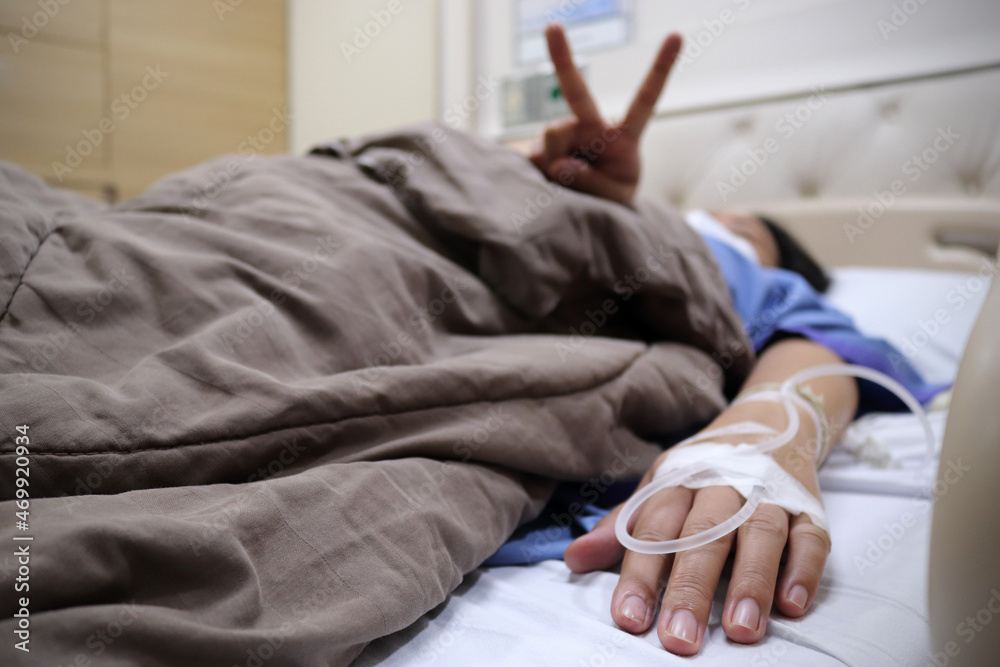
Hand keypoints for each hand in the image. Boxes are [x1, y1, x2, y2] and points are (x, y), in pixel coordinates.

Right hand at [528, 25, 681, 205]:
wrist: (581, 208)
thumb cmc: (609, 199)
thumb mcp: (616, 200)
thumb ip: (597, 186)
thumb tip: (562, 164)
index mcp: (622, 136)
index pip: (645, 100)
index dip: (661, 69)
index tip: (678, 35)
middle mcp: (590, 127)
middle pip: (576, 92)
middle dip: (563, 57)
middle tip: (553, 26)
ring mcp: (562, 136)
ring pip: (553, 136)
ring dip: (556, 163)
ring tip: (565, 185)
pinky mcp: (537, 149)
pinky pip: (534, 155)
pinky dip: (538, 172)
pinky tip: (546, 181)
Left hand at [564, 442, 830, 655]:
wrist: (769, 424)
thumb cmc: (703, 471)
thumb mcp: (659, 488)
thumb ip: (622, 528)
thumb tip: (574, 561)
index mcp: (678, 482)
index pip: (654, 529)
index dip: (640, 575)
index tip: (629, 618)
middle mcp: (723, 486)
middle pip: (705, 535)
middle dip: (691, 588)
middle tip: (679, 637)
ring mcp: (769, 495)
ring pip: (760, 535)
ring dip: (752, 582)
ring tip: (741, 629)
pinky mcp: (809, 509)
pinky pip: (811, 538)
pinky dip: (803, 570)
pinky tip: (792, 605)